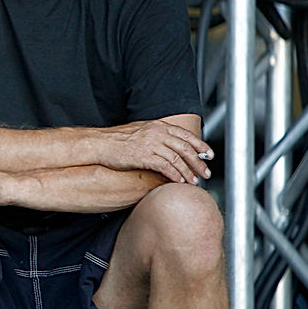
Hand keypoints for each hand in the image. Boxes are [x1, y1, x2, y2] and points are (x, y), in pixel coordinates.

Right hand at [96, 120, 212, 184]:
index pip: (185, 135)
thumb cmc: (116, 140)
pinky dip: (174, 175)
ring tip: (194, 181)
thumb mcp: (140, 131)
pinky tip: (178, 182)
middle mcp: (157, 133)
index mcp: (157, 126)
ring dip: (188, 171)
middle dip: (198, 162)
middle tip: (206, 172)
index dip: (200, 145)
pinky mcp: (144, 156)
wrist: (99, 143)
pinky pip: (165, 167)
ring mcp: (151, 144)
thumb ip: (156, 135)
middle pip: (185, 147)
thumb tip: (169, 144)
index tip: (208, 154)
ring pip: (178, 158)